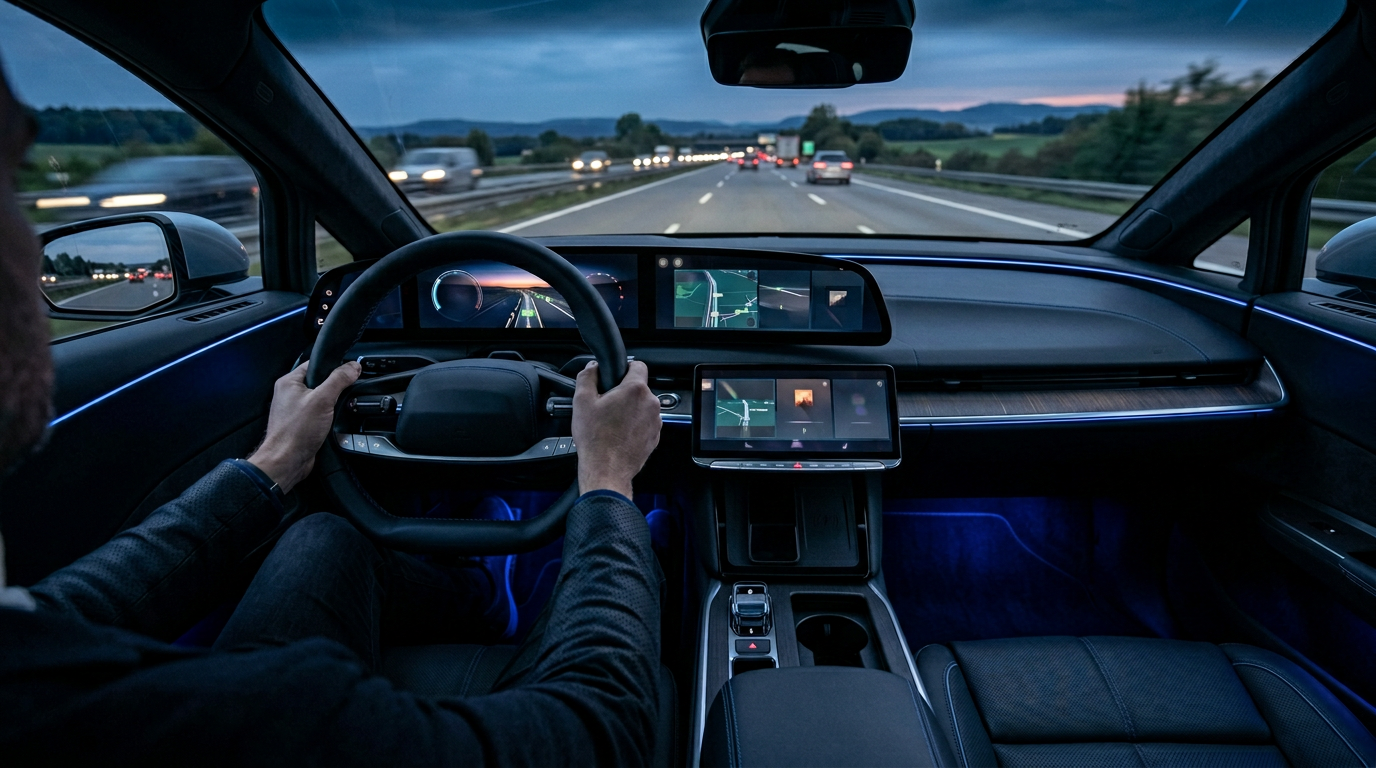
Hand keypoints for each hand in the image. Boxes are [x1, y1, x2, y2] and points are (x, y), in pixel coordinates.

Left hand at [247, 361, 360, 493]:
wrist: (287, 461)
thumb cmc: (296, 431)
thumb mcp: (322, 399)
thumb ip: (338, 380)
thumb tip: (353, 367)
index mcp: (289, 382)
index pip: (315, 364)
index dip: (333, 366)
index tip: (349, 370)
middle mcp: (290, 394)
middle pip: (320, 382)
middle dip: (335, 388)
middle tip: (344, 393)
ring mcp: (296, 410)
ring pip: (322, 399)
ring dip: (333, 405)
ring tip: (337, 410)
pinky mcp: (302, 424)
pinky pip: (320, 414)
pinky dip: (329, 417)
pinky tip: (334, 422)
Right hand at [572, 360, 661, 498]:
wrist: (606, 470)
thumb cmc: (596, 439)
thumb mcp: (582, 402)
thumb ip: (587, 377)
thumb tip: (592, 368)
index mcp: (635, 390)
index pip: (638, 365)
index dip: (625, 367)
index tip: (617, 375)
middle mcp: (650, 404)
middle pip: (639, 388)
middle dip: (624, 393)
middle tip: (606, 404)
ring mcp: (655, 422)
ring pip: (642, 407)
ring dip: (630, 410)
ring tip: (611, 422)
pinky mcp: (654, 437)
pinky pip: (645, 423)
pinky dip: (634, 425)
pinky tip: (619, 433)